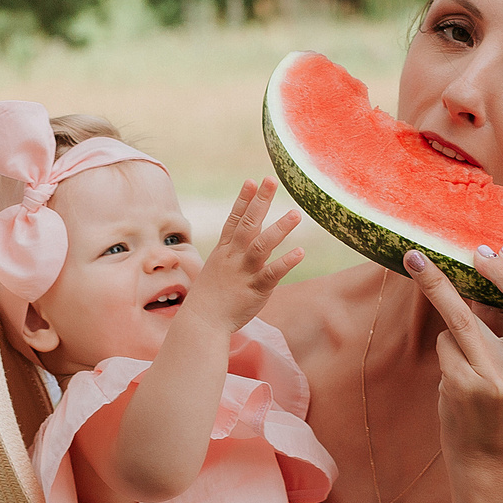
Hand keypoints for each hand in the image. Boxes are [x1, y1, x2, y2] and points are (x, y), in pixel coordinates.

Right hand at [180, 179, 303, 334]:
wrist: (202, 322)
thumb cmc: (210, 297)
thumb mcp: (216, 269)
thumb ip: (230, 255)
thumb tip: (239, 244)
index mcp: (224, 251)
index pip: (234, 219)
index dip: (244, 200)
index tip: (252, 181)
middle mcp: (233, 257)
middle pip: (247, 224)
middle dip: (259, 201)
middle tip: (271, 180)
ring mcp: (244, 272)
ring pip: (261, 245)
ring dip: (279, 228)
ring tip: (296, 213)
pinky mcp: (255, 289)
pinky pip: (272, 273)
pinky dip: (286, 262)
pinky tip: (300, 251)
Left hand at [401, 244, 502, 467]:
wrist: (491, 461)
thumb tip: (490, 270)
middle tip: (478, 254)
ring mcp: (497, 381)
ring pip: (465, 318)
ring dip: (437, 284)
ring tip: (418, 261)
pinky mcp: (464, 389)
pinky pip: (446, 345)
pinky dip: (444, 343)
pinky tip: (448, 355)